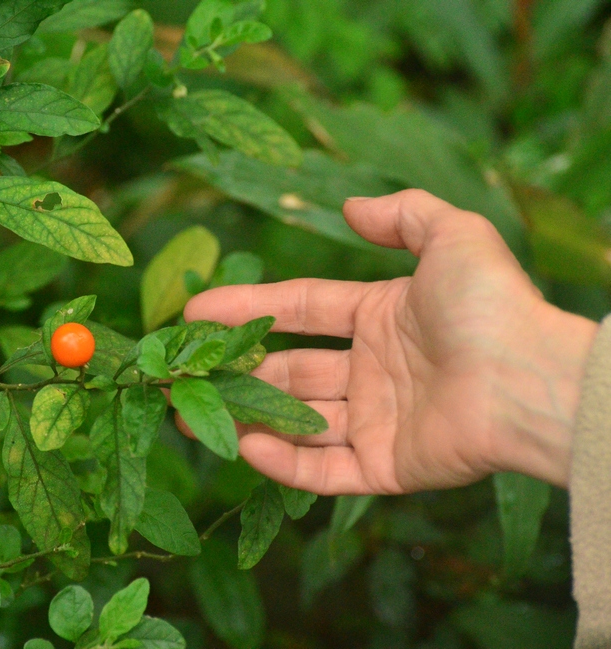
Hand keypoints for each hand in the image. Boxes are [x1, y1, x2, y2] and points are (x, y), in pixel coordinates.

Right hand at [182, 190, 597, 493]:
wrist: (530, 380)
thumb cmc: (492, 305)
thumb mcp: (452, 235)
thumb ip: (402, 215)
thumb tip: (352, 207)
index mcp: (383, 317)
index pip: (300, 310)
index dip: (248, 308)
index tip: (195, 311)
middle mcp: (375, 370)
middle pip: (290, 368)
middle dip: (236, 367)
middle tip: (182, 370)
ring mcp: (378, 422)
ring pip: (297, 421)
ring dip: (245, 415)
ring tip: (191, 412)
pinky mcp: (386, 468)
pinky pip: (323, 470)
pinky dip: (282, 463)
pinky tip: (242, 445)